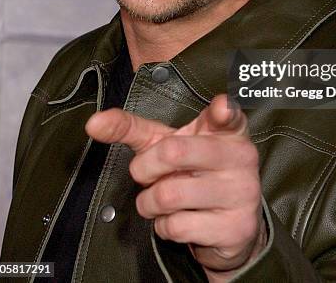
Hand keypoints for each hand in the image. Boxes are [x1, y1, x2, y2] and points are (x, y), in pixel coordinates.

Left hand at [85, 94, 265, 278]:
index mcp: (226, 130)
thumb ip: (130, 128)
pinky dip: (164, 226)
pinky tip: (180, 220)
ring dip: (150, 203)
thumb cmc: (191, 171)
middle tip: (148, 174)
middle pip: (172, 153)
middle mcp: (240, 156)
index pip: (230, 115)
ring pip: (168, 195)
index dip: (224, 111)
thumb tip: (93, 122)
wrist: (226, 224)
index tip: (221, 108)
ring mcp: (242, 192)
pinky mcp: (236, 227)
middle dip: (144, 168)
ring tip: (162, 199)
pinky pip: (177, 226)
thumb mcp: (163, 144)